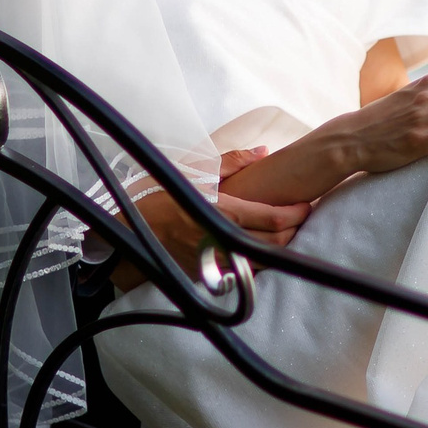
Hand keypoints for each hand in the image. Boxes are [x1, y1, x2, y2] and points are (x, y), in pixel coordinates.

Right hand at [122, 148, 309, 288]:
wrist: (122, 229)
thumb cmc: (155, 195)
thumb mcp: (192, 170)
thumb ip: (232, 162)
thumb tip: (263, 152)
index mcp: (222, 212)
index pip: (273, 219)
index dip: (297, 214)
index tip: (306, 206)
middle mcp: (222, 240)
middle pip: (274, 244)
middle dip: (294, 233)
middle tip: (301, 218)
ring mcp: (215, 261)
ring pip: (261, 262)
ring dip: (279, 249)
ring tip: (286, 233)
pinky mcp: (205, 275)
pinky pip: (241, 271)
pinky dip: (257, 261)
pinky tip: (259, 249)